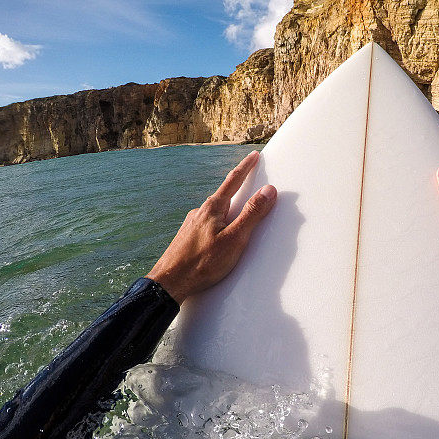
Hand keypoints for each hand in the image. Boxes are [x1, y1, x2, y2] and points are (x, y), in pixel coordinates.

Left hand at [147, 150, 275, 303]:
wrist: (170, 282)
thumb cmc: (203, 263)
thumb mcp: (235, 239)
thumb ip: (252, 214)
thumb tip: (268, 191)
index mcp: (213, 209)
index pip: (233, 181)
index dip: (246, 167)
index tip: (254, 156)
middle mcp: (201, 212)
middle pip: (224, 195)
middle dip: (238, 188)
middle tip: (249, 179)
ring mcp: (193, 224)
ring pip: (216, 212)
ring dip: (229, 209)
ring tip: (239, 215)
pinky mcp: (189, 238)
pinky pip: (209, 225)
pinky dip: (220, 224)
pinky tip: (221, 236)